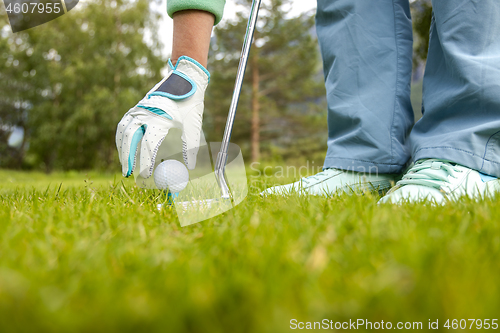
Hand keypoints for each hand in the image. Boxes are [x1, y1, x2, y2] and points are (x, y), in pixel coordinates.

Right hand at [116, 56, 209, 177]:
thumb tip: (189, 168)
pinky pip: (125, 125)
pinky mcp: (137, 107)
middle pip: (130, 140)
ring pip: (124, 132)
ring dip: (122, 150)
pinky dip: (122, 138)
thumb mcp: (193, 126)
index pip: (148, 146)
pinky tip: (123, 149)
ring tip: (124, 165)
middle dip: (128, 159)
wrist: (185, 79)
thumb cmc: (190, 104)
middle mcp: (145, 114)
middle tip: (129, 175)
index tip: (146, 176)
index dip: (146, 162)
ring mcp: (138, 109)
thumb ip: (190, 148)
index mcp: (159, 119)